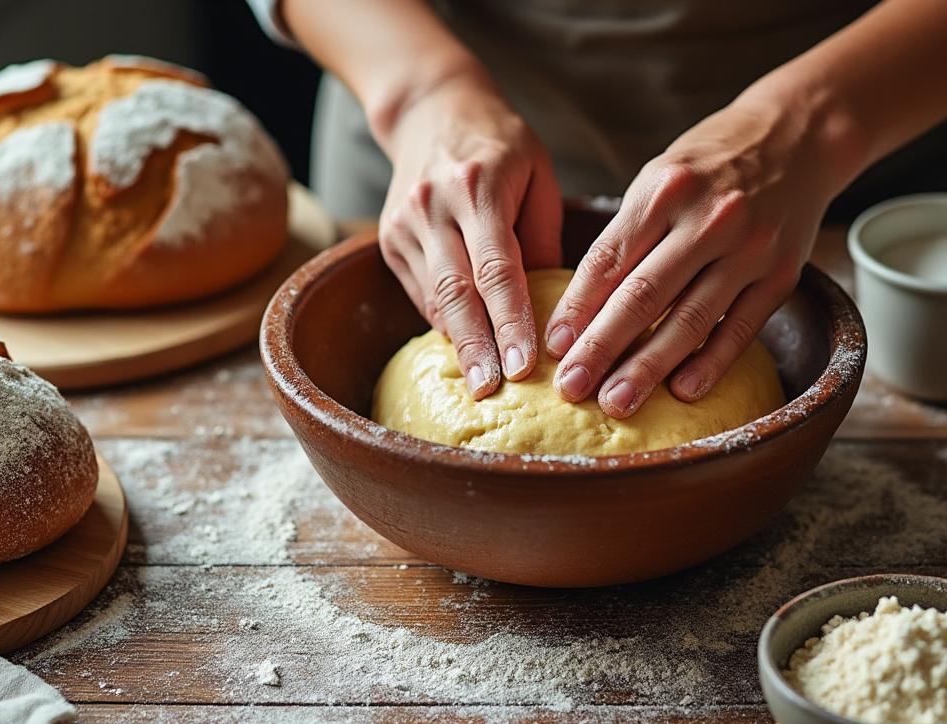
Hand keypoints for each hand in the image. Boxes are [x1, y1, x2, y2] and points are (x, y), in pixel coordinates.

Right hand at [378, 72, 562, 398]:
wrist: (431, 108)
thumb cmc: (500, 143)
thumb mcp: (538, 173)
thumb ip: (545, 235)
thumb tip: (556, 304)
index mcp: (478, 186)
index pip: (496, 267)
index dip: (510, 320)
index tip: (525, 365)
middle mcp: (432, 205)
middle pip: (456, 292)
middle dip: (477, 348)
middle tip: (495, 392)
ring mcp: (404, 224)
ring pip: (433, 298)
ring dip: (460, 345)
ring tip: (484, 385)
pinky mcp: (389, 239)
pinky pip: (421, 294)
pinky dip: (445, 324)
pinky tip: (467, 351)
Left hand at [545, 97, 849, 417]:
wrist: (797, 136)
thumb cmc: (711, 163)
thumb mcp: (660, 176)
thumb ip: (627, 233)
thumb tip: (582, 307)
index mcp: (665, 188)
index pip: (609, 259)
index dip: (577, 308)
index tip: (552, 346)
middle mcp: (709, 218)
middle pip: (643, 295)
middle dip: (601, 347)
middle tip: (571, 387)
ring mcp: (750, 248)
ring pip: (690, 319)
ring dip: (648, 367)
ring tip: (616, 402)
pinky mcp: (782, 274)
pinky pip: (740, 328)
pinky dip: (710, 363)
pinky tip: (682, 392)